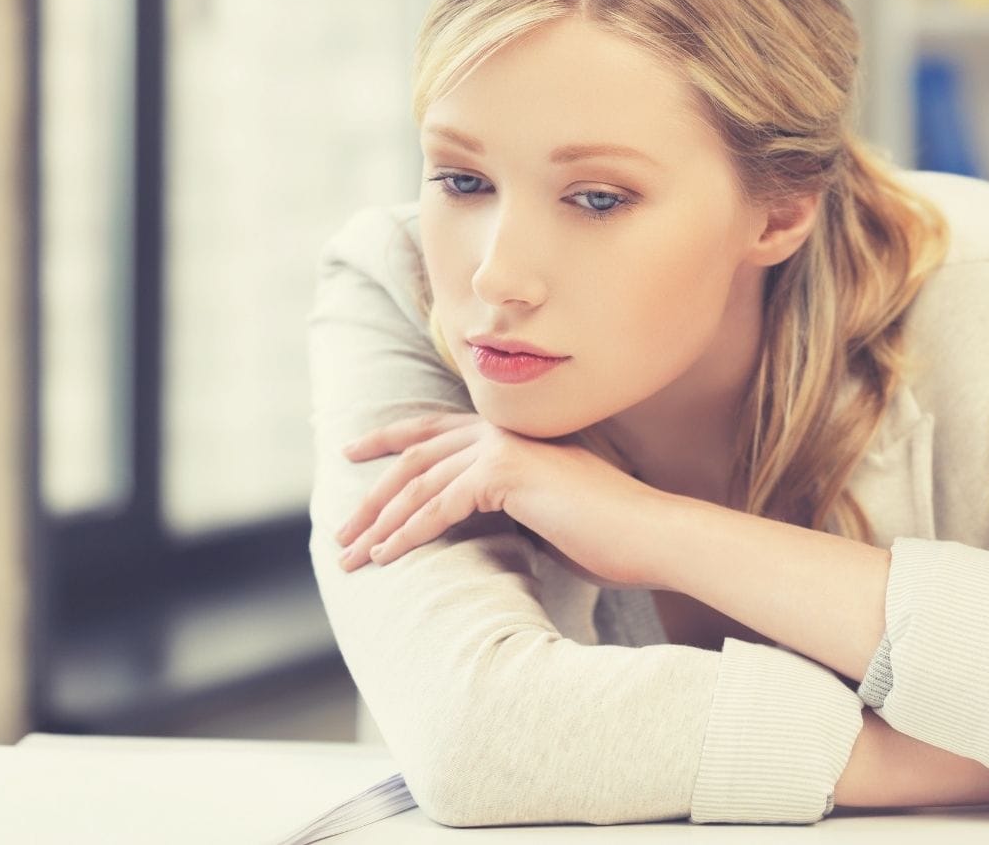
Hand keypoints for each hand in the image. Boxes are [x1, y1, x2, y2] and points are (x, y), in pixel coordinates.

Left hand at [333, 410, 669, 587]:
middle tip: (342, 531)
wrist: (646, 532)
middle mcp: (501, 431)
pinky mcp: (504, 474)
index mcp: (511, 433)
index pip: (436, 429)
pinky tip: (385, 557)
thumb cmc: (605, 533)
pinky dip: (407, 535)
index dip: (391, 439)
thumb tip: (469, 523)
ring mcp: (502, 448)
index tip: (352, 451)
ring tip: (352, 558)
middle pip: (416, 457)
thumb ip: (504, 505)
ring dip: (380, 524)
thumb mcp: (542, 512)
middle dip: (373, 496)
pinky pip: (439, 507)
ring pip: (420, 484)